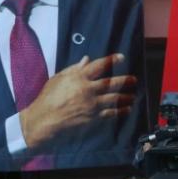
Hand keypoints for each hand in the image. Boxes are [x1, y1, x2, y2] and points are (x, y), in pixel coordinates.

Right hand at [19, 54, 137, 149]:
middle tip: (134, 79)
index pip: (99, 66)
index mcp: (78, 77)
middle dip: (124, 80)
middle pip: (111, 82)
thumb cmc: (47, 99)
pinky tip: (127, 109)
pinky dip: (121, 111)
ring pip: (114, 98)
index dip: (112, 60)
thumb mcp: (58, 79)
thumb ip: (74, 69)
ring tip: (133, 95)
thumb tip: (86, 59)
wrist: (44, 120)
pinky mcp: (93, 118)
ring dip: (126, 96)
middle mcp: (88, 89)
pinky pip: (111, 113)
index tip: (121, 58)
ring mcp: (92, 104)